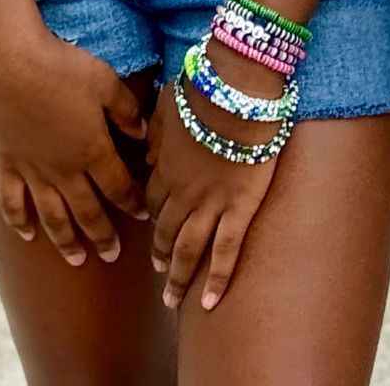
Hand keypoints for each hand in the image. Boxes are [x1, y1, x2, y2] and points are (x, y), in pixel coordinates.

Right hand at [0, 34, 149, 265]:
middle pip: (87, 211)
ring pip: (52, 216)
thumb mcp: (106, 82)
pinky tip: (26, 236)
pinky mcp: (6, 164)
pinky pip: (12, 202)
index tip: (143, 216)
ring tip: (77, 260)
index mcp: (92, 150)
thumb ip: (126, 111)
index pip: (118, 186)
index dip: (132, 203)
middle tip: (112, 256)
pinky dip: (18, 222)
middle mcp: (64, 170)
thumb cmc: (63, 67)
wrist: (13, 63)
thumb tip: (142, 134)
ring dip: (66, 240)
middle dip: (103, 235)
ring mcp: (32, 171)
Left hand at [146, 68, 281, 311]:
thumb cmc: (206, 86)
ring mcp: (211, 205)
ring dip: (178, 277)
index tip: (152, 228)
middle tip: (160, 273)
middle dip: (160, 255)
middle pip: (166, 232)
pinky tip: (209, 303)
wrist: (238, 89)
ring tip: (173, 298)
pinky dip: (217, 280)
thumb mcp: (169, 103)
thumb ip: (157, 130)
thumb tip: (149, 152)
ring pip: (188, 250)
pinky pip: (225, 252)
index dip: (152, 217)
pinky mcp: (240, 209)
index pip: (153, 200)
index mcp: (166, 167)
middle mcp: (183, 193)